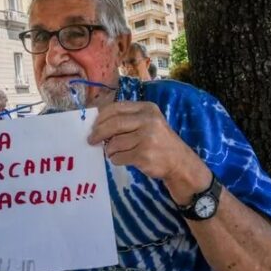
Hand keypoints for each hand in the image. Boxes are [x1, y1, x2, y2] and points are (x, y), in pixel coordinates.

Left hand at [87, 101, 211, 204]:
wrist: (180, 163)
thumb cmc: (159, 142)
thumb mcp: (149, 122)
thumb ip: (128, 119)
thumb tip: (97, 122)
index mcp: (147, 109)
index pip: (116, 108)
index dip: (101, 117)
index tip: (93, 125)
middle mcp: (148, 121)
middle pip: (113, 124)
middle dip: (98, 132)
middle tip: (91, 140)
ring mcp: (147, 138)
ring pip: (114, 143)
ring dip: (109, 149)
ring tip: (114, 152)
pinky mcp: (143, 155)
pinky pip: (119, 157)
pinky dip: (115, 159)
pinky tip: (122, 159)